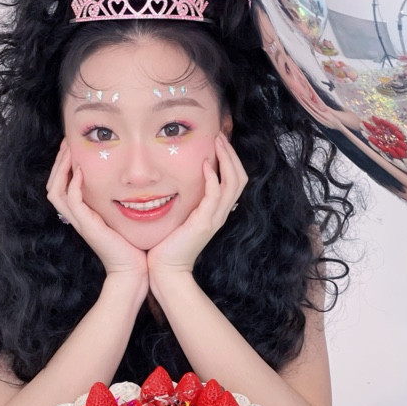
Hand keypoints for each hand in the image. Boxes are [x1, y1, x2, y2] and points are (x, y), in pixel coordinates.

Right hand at [46, 139, 147, 279]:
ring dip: (60, 168)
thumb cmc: (134, 247)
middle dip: (58, 162)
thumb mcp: (123, 218)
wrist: (134, 271)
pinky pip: (72, 200)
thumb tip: (132, 184)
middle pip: (53, 185)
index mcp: (84, 215)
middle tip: (66, 142)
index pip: (62, 186)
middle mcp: (77, 217)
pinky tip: (80, 169)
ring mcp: (80, 222)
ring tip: (68, 149)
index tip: (73, 147)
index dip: (63, 166)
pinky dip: (73, 183)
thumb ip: (120, 202)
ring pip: (56, 190)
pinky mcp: (87, 226)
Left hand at [147, 132, 246, 278]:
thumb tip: (178, 184)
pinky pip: (215, 196)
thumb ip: (186, 203)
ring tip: (218, 142)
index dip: (231, 160)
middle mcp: (220, 214)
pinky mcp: (204, 223)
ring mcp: (214, 219)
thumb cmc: (167, 245)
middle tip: (221, 135)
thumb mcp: (181, 218)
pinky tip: (205, 165)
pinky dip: (213, 178)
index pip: (234, 181)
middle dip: (232, 154)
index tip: (219, 142)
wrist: (166, 270)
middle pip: (240, 178)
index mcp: (216, 212)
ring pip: (234, 183)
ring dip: (227, 159)